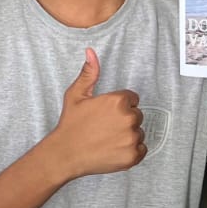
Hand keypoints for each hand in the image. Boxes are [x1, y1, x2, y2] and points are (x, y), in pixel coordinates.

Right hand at [43, 48, 145, 181]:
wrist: (65, 154)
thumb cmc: (71, 124)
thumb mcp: (76, 95)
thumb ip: (89, 73)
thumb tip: (91, 51)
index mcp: (117, 101)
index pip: (132, 99)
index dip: (119, 105)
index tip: (106, 114)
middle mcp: (128, 118)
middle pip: (137, 115)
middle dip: (124, 120)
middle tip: (105, 127)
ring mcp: (131, 138)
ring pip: (139, 132)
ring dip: (128, 135)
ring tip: (107, 139)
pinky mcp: (132, 156)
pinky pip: (141, 149)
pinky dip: (130, 151)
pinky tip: (114, 149)